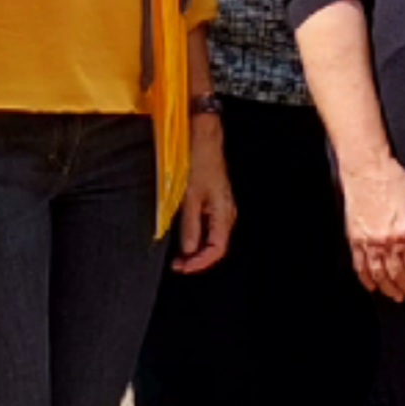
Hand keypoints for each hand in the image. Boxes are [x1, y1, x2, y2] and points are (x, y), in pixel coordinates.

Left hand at [174, 117, 236, 274]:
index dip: (200, 262)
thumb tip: (188, 250)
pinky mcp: (213, 200)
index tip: (183, 268)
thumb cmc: (199, 161)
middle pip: (216, 246)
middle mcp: (226, 212)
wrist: (203, 137)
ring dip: (196, 249)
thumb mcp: (190, 195)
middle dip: (197, 259)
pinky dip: (197, 236)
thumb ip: (190, 225)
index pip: (217, 249)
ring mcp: (220, 207)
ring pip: (212, 237)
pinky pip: (208, 226)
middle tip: (177, 265)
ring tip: (179, 256)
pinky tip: (185, 238)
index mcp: (224, 212)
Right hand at [341, 150, 404, 299]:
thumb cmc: (394, 181)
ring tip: (396, 295)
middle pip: (398, 274)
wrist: (367, 169)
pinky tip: (372, 286)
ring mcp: (369, 243)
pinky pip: (360, 267)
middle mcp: (387, 242)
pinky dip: (367, 280)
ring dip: (388, 288)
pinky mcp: (354, 240)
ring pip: (379, 275)